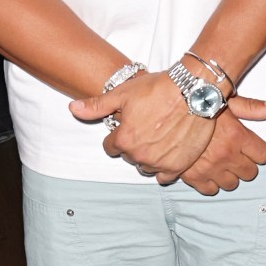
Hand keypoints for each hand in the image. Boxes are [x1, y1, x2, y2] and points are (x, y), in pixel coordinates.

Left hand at [70, 70, 214, 183]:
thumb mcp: (122, 93)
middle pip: (129, 156)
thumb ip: (96, 105)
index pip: (110, 147)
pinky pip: (164, 176)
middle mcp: (140, 155)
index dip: (117, 135)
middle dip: (133, 145)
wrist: (193, 91)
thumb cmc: (157, 89)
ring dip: (148, 156)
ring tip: (157, 137)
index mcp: (124, 139)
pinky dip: (163, 167)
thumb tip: (73, 108)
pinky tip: (167, 151)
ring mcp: (160, 163)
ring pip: (145, 167)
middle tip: (145, 127)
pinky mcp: (178, 166)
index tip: (127, 126)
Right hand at [177, 97, 265, 194]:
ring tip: (218, 161)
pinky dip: (209, 182)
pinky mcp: (193, 177)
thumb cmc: (197, 103)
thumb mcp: (226, 100)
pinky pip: (210, 190)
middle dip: (244, 163)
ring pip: (231, 184)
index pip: (262, 155)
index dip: (256, 150)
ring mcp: (210, 168)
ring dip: (227, 174)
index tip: (248, 145)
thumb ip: (252, 107)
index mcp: (237, 136)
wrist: (167, 111)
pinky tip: (205, 169)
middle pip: (250, 173)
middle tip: (232, 153)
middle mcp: (226, 155)